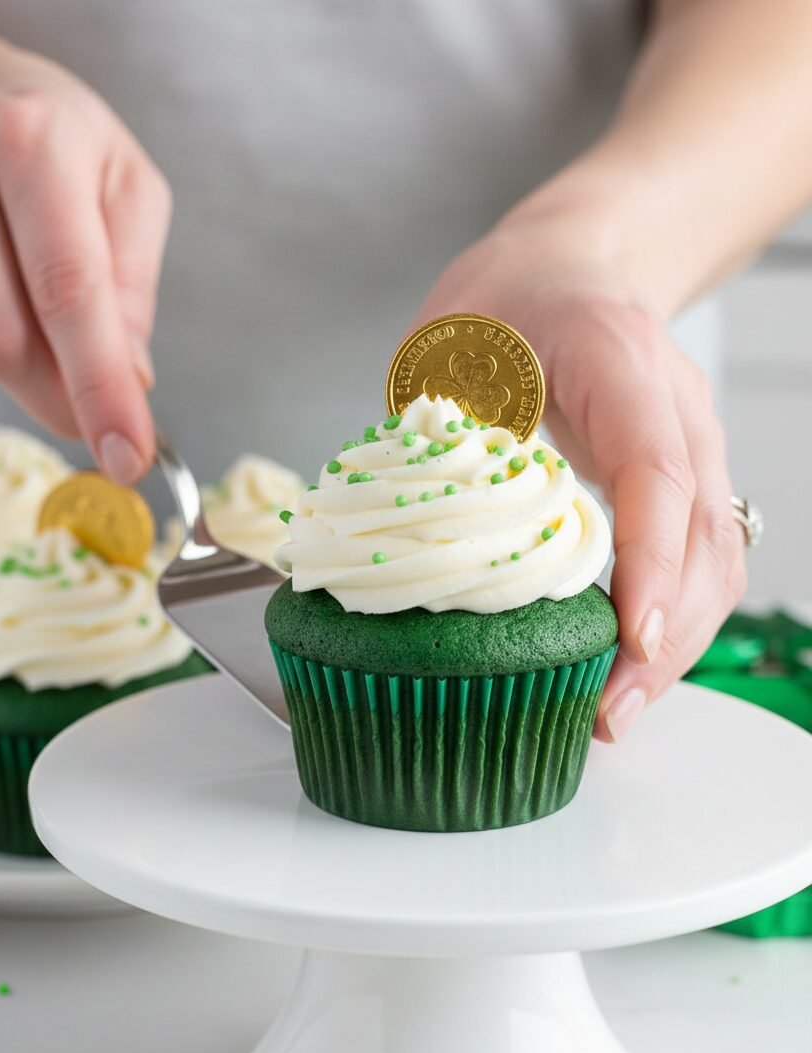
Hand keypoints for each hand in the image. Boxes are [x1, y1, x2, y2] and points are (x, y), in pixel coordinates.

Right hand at [0, 32, 169, 480]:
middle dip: (57, 391)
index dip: (99, 387)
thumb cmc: (58, 134)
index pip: (69, 292)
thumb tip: (132, 379)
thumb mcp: (127, 187)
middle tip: (91, 402)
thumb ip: (132, 283)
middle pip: (2, 339)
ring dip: (14, 368)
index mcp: (35, 147)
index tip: (127, 457)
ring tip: (31, 308)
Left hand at [415, 211, 746, 739]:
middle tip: (610, 712)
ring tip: (618, 710)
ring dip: (676, 645)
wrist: (571, 271)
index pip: (653, 470)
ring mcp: (694, 448)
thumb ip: (435, 436)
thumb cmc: (505, 304)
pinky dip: (672, 622)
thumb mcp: (448, 346)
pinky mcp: (688, 484)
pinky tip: (631, 666)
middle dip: (664, 636)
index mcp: (618, 362)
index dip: (646, 560)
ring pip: (715, 559)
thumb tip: (407, 546)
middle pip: (701, 535)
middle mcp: (676, 410)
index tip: (628, 639)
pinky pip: (701, 561)